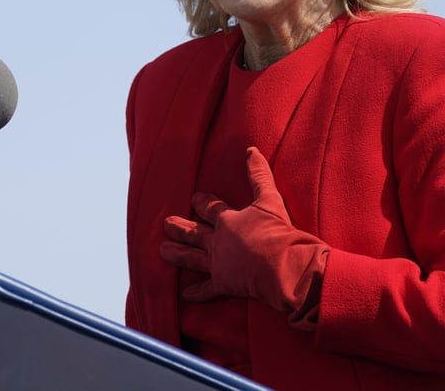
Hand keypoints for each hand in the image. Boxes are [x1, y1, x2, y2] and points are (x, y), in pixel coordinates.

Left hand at [160, 147, 328, 314]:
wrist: (282, 265)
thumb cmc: (276, 231)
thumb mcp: (269, 198)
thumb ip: (259, 175)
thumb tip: (251, 150)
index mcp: (228, 220)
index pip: (211, 208)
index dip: (201, 202)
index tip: (194, 198)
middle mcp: (218, 241)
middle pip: (194, 232)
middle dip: (180, 227)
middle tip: (166, 223)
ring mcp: (218, 263)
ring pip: (192, 257)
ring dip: (177, 254)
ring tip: (162, 251)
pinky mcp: (224, 284)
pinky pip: (207, 289)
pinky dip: (197, 292)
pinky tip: (185, 295)